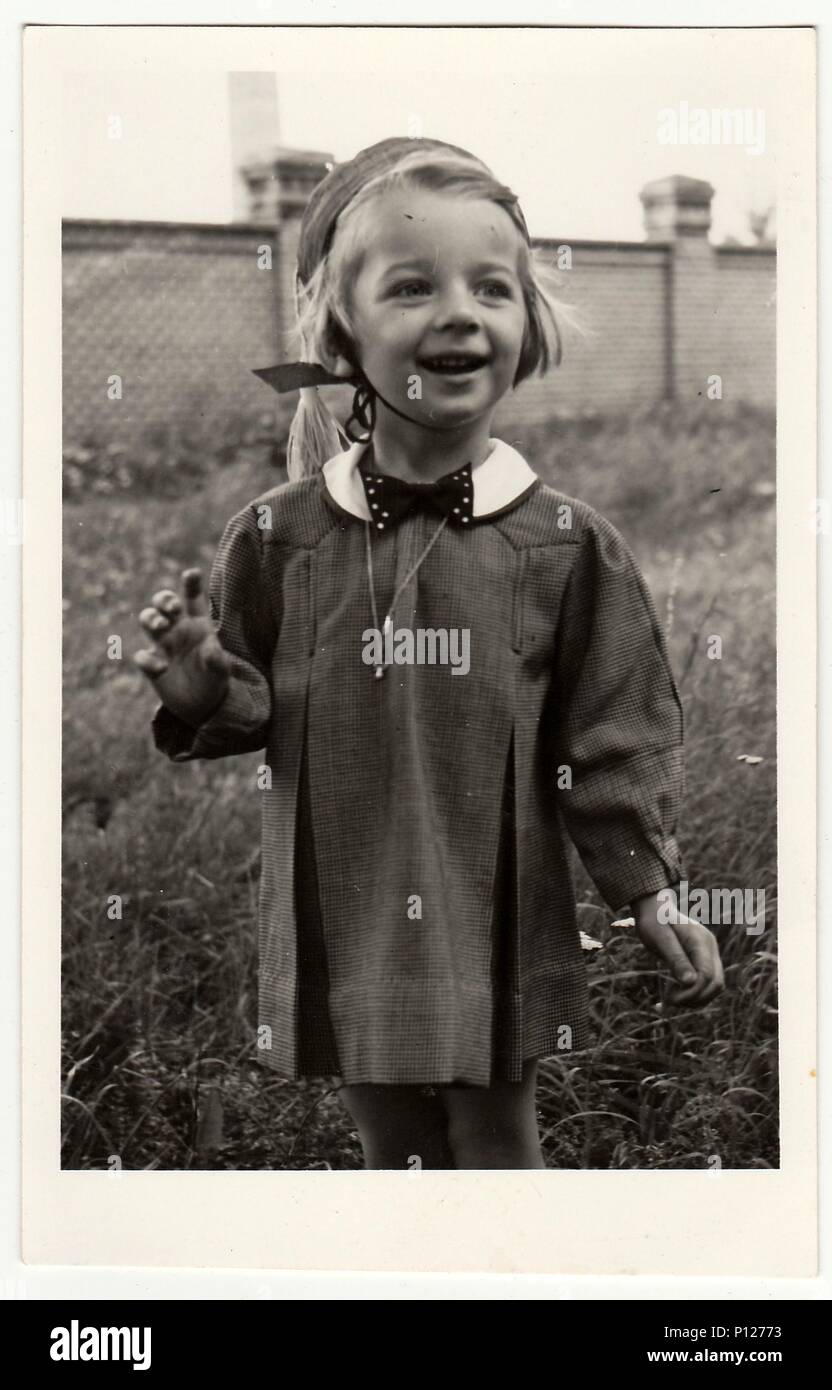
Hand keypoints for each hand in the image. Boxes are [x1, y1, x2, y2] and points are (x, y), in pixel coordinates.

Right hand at [133, 569, 230, 726]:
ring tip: (161, 627)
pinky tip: (162, 668)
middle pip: (164, 603)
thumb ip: (217, 658)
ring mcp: (163, 646)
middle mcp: (178, 630)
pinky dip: (148, 660)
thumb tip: (211, 647)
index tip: (192, 573)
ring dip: (151, 619)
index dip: (191, 585)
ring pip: (148, 620)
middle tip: (174, 609)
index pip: (193, 599)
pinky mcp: (152, 666)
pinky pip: (142, 656)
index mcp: (198, 625)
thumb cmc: (214, 679)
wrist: (203, 705)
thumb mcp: (221, 669)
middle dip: (164, 600)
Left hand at [631, 890, 724, 1007]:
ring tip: (670, 999)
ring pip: (714, 986)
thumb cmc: (654, 922)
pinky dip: (693, 994)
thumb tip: (690, 982)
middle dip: (695, 998)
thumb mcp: (659, 940)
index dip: (692, 992)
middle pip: (716, 983)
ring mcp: (709, 954)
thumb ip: (675, 959)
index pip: (706, 975)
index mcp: (701, 941)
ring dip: (696, 999)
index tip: (670, 999)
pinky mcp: (704, 960)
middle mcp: (710, 947)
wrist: (654, 910)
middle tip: (670, 1001)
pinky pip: (706, 983)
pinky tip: (673, 996)